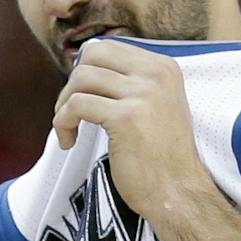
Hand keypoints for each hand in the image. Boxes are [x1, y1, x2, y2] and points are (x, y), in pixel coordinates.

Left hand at [54, 39, 212, 238]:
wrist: (178, 191)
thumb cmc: (161, 157)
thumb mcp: (156, 106)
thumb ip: (131, 84)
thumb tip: (86, 69)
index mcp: (164, 68)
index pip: (109, 48)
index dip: (86, 71)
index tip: (83, 98)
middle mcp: (156, 74)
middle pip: (92, 55)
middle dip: (72, 83)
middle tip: (70, 112)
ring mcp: (143, 94)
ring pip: (80, 78)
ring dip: (64, 105)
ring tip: (69, 129)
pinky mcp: (126, 117)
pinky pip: (76, 105)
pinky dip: (62, 122)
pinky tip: (69, 141)